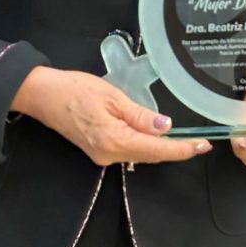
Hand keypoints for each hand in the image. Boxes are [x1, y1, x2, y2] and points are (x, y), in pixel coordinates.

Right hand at [12, 66, 211, 166]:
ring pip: (139, 153)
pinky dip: (143, 144)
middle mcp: (109, 155)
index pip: (157, 150)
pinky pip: (127, 149)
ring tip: (183, 139)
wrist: (43, 95)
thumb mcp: (113, 96)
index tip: (202, 146)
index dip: (182, 149)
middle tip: (199, 142)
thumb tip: (165, 126)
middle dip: (174, 150)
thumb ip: (140, 114)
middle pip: (150, 155)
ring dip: (160, 147)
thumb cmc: (76, 90)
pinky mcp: (97, 150)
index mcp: (115, 141)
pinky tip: (154, 135)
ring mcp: (102, 155)